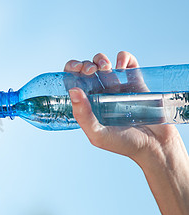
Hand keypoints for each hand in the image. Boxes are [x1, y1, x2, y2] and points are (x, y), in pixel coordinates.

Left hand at [64, 51, 180, 165]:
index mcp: (87, 104)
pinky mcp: (135, 81)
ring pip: (103, 63)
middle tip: (90, 71)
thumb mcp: (98, 134)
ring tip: (106, 68)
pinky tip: (121, 65)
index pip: (72, 82)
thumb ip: (83, 115)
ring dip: (100, 59)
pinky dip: (123, 57)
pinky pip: (127, 62)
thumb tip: (73, 91)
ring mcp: (117, 86)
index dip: (71, 71)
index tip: (76, 70)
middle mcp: (99, 93)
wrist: (154, 145)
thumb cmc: (123, 144)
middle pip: (85, 69)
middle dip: (85, 64)